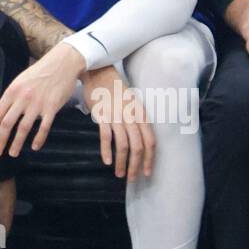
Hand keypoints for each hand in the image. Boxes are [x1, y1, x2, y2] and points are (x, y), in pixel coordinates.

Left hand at [0, 42, 84, 157]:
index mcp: (12, 91)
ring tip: (13, 153)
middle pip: (7, 123)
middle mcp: (22, 98)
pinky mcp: (52, 108)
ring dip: (17, 143)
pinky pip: (44, 127)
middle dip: (0, 140)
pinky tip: (35, 147)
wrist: (62, 63)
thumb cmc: (39, 73)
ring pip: (23, 128)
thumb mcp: (19, 82)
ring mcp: (37, 103)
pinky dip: (38, 139)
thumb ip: (7, 98)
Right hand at [82, 66, 154, 180]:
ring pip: (123, 145)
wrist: (97, 70)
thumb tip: (137, 138)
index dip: (150, 159)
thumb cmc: (114, 87)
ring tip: (119, 173)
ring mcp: (116, 115)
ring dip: (121, 162)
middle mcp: (131, 116)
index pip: (150, 141)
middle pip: (138, 146)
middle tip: (132, 178)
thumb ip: (135, 118)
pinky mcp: (102, 114)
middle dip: (136, 165)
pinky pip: (106, 136)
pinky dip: (106, 150)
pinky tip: (106, 161)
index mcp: (140, 113)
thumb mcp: (131, 101)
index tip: (147, 172)